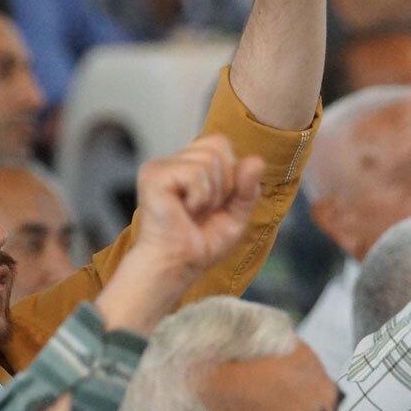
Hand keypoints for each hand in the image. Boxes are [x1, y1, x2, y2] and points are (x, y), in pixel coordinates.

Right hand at [132, 135, 264, 278]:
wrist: (177, 266)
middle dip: (223, 185)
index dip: (230, 174)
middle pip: (219, 146)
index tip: (214, 204)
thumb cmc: (199, 244)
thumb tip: (256, 160)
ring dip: (210, 195)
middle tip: (202, 211)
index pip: (220, 144)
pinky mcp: (153, 175)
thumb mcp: (235, 215)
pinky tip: (183, 212)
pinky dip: (199, 198)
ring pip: (210, 160)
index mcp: (187, 165)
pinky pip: (196, 173)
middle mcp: (172, 161)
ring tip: (192, 213)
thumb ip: (248, 188)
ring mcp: (160, 166)